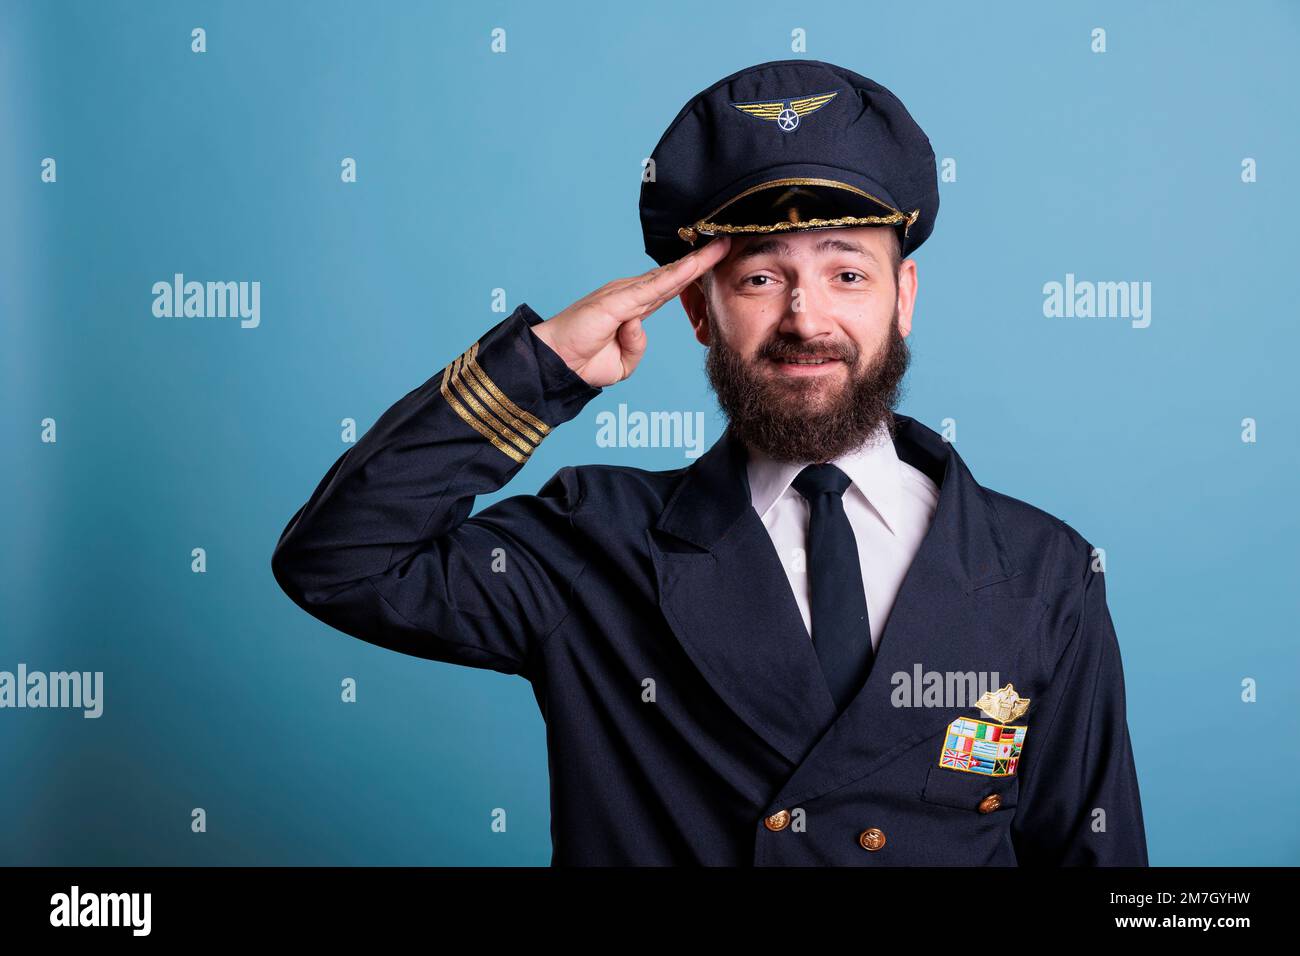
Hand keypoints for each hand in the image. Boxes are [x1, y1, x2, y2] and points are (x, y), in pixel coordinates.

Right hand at [531, 236, 730, 387]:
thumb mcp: (623, 363)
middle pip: (672, 275)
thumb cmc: (582, 362)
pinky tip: (694, 265)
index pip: (669, 288)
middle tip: (726, 243)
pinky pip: (653, 287)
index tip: (714, 264)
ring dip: (695, 261)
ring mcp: (623, 295)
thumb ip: (637, 346)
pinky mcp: (617, 301)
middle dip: (700, 260)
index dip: (692, 276)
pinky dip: (675, 275)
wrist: (556, 364)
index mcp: (632, 308)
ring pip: (667, 276)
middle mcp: (628, 295)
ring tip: (720, 246)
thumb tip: (638, 326)